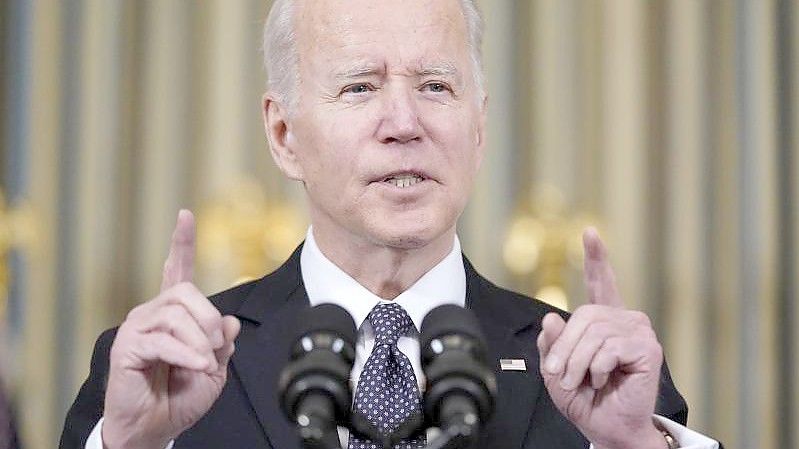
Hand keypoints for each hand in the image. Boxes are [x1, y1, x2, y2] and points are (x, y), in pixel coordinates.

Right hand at [102, 210, 240, 448]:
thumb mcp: (214, 368)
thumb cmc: (179, 397)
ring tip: (203, 363)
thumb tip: (228, 321)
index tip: (185, 215)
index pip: (177, 270)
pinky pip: (164, 340)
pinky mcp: (127, 346)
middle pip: (186, 292)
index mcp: (173, 314)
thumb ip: (222, 343)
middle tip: (215, 348)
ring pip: (177, 315)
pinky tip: (197, 367)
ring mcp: (137, 327)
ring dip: (200, 342)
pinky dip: (188, 355)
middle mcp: (152, 313)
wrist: (155, 427)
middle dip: (209, 319)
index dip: (181, 243)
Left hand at [536, 228, 666, 448]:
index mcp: (604, 322)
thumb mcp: (556, 369)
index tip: (590, 232)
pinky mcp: (648, 349)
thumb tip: (552, 317)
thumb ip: (552, 343)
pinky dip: (597, 367)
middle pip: (584, 315)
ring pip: (594, 333)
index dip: (596, 258)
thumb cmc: (585, 399)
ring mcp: (639, 332)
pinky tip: (603, 379)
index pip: (600, 283)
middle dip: (564, 347)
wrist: (607, 428)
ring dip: (577, 362)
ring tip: (577, 381)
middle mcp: (625, 320)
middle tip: (559, 374)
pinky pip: (610, 347)